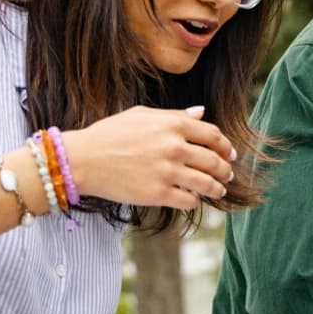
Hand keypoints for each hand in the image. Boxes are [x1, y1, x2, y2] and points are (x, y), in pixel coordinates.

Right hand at [61, 105, 236, 209]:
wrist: (83, 159)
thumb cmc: (110, 134)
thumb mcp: (142, 115)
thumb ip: (175, 115)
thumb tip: (201, 112)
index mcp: (173, 125)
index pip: (213, 136)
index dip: (225, 146)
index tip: (230, 154)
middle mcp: (175, 147)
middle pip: (214, 161)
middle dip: (225, 170)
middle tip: (228, 175)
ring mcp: (168, 172)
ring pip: (207, 184)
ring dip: (217, 188)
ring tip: (219, 190)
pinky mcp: (158, 194)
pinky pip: (189, 201)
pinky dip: (195, 201)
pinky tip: (193, 199)